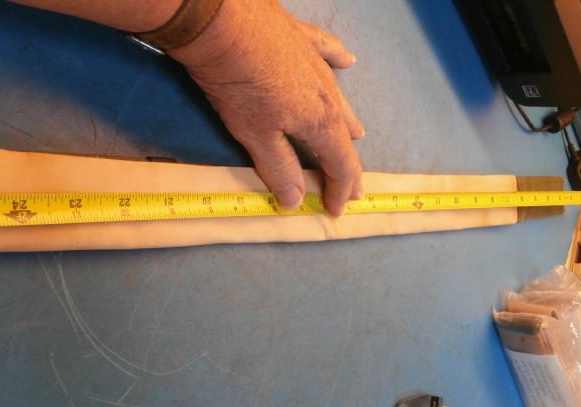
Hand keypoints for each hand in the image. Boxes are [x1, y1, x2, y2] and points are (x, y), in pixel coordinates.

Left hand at [169, 0, 364, 214]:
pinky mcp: (302, 40)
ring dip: (348, 123)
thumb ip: (279, 168)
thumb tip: (297, 201)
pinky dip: (338, 61)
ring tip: (357, 135)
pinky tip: (347, 61)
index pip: (340, 166)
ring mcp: (317, 65)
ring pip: (341, 100)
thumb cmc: (238, 84)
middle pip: (344, 137)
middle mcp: (328, 95)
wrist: (223, 22)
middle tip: (352, 186)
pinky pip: (329, 52)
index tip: (335, 210)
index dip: (340, 190)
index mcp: (319, 123)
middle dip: (348, 165)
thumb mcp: (256, 135)